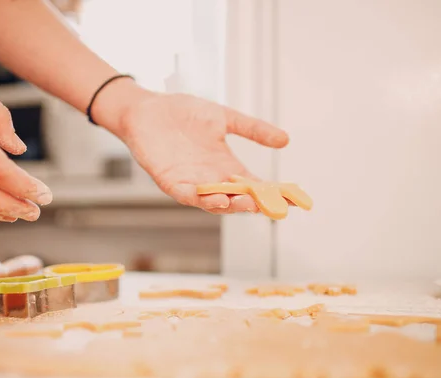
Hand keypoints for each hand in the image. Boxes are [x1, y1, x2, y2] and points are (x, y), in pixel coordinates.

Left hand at [95, 83, 288, 213]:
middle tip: (272, 205)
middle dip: (255, 203)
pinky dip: (201, 198)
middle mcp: (211, 178)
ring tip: (247, 203)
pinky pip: (187, 195)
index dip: (272, 192)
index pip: (254, 184)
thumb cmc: (183, 112)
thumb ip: (252, 129)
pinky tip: (215, 198)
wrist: (146, 108)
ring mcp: (191, 181)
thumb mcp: (224, 117)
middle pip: (237, 198)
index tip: (293, 198)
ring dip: (231, 204)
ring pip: (214, 201)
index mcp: (226, 165)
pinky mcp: (170, 180)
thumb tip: (285, 140)